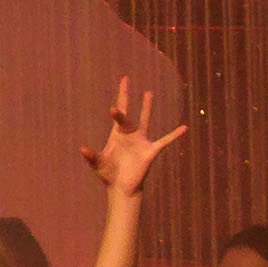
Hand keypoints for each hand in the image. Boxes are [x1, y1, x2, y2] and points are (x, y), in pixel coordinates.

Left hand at [88, 78, 190, 193]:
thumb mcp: (98, 165)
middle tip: (124, 79)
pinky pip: (165, 141)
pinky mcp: (150, 151)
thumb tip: (83, 148)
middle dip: (126, 96)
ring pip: (145, 120)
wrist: (121, 187)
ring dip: (146, 107)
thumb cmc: (108, 174)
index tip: (113, 107)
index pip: (116, 117)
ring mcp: (141, 141)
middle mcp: (129, 134)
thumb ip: (92, 157)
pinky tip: (184, 128)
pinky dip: (174, 135)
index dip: (117, 110)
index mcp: (116, 135)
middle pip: (128, 112)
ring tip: (148, 92)